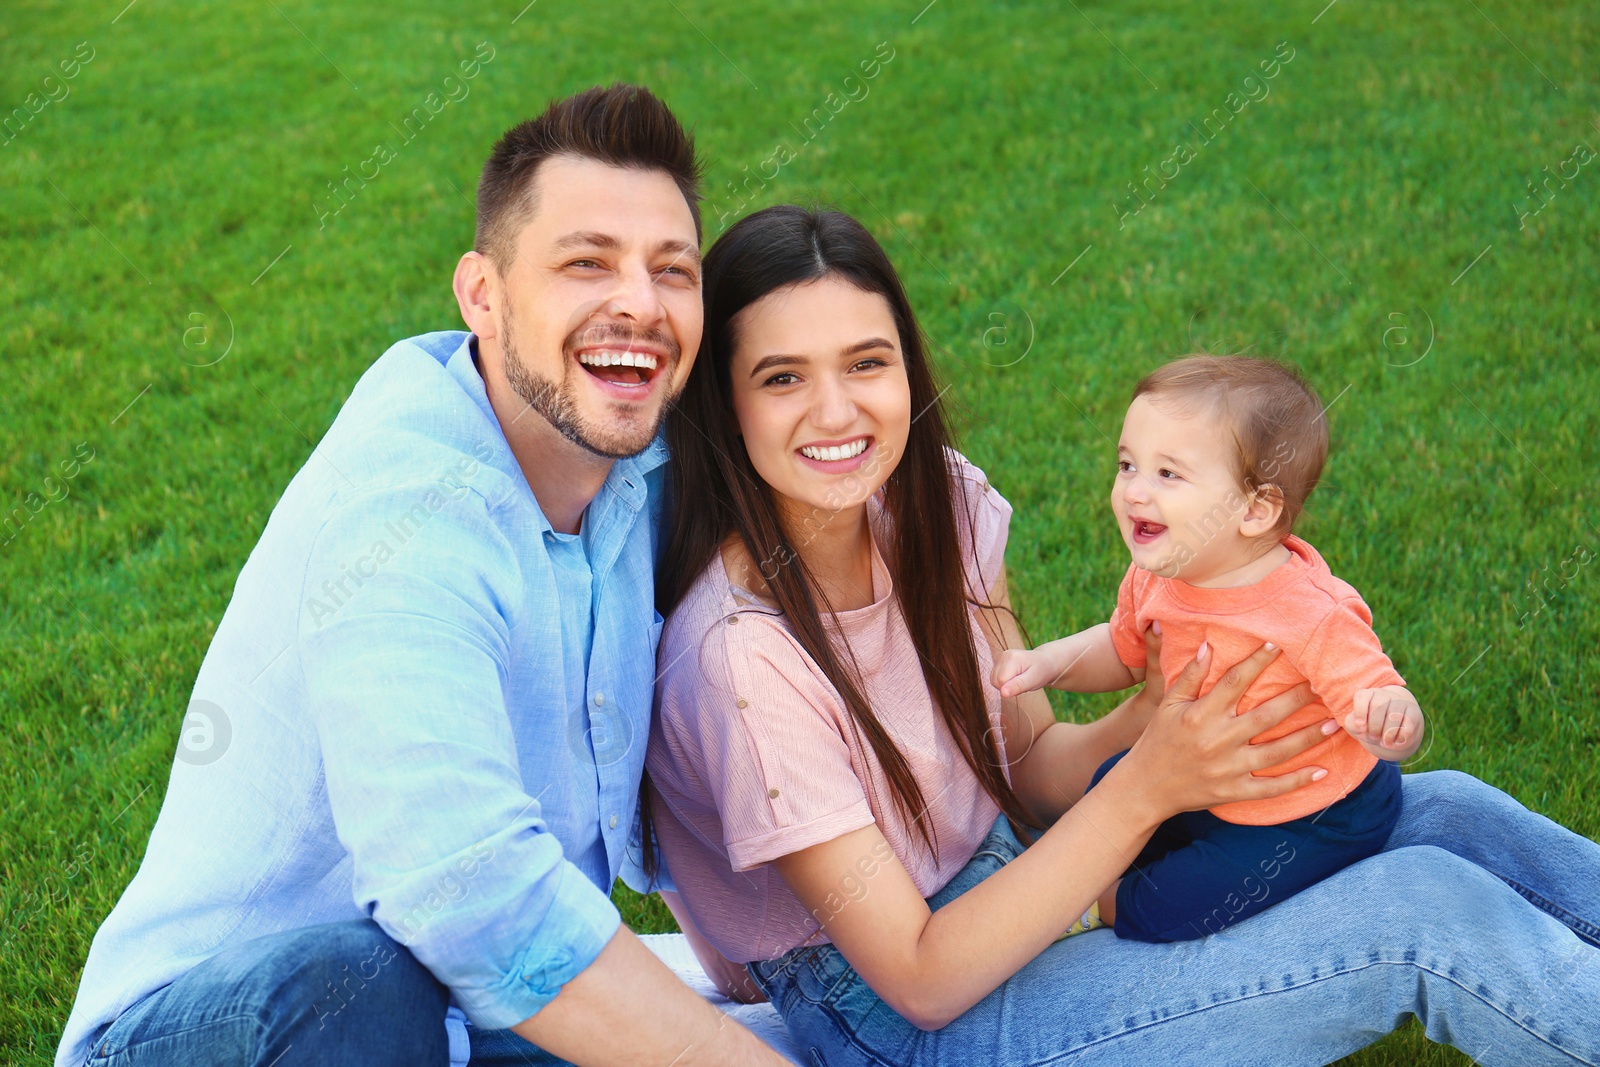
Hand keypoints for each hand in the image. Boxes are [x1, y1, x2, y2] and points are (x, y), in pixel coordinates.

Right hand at [993, 647, 1060, 698]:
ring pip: (994, 681)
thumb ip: (1018, 686)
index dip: (1011, 688)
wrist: (1045, 662)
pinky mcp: (999, 662)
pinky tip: (1016, 678)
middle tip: (1023, 683)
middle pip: (995, 681)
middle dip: (1008, 687)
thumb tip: (1003, 693)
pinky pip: (995, 678)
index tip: (1024, 685)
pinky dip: (1005, 682)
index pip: (1000, 681)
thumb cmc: (1042, 672)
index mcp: (1012, 658)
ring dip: (1006, 685)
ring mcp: (1000, 658)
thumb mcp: (1033, 680)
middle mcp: (1003, 655)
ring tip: (1020, 680)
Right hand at [1106, 641, 1332, 823]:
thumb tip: (1207, 645)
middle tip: (1323, 685)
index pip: (1234, 682)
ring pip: (1276, 752)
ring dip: (1307, 738)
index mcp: (1200, 715)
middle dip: (1296, 699)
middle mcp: (1217, 740)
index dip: (1257, 662)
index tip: (1279, 645)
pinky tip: (1321, 772)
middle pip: (1265, 716)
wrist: (1145, 788)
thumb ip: (1189, 676)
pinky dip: (1297, 782)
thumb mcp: (1168, 705)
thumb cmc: (1157, 741)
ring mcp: (1228, 769)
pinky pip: (1270, 789)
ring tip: (1334, 724)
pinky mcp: (1234, 792)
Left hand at [1346, 685, 1423, 760]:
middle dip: (1374, 726)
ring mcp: (1400, 701)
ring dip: (1387, 734)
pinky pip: (1408, 725)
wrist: (1394, 729)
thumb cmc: (1370, 725)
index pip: (1362, 696)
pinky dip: (1400, 737)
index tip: (1361, 726)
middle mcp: (1384, 694)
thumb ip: (1352, 724)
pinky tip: (1396, 742)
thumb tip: (1359, 725)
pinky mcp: (1413, 712)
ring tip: (1384, 743)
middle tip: (1373, 737)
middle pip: (1377, 706)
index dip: (1360, 712)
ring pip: (1393, 716)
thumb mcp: (1358, 726)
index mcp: (1368, 695)